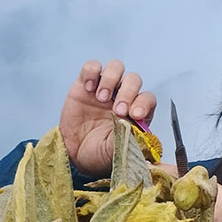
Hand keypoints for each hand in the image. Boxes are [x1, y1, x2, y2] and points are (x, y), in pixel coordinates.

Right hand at [59, 60, 156, 175]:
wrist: (74, 154)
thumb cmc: (99, 154)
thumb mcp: (115, 151)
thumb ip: (126, 139)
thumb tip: (135, 130)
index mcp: (135, 114)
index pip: (147, 99)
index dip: (143, 103)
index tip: (135, 114)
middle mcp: (123, 97)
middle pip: (134, 80)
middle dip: (128, 93)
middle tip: (117, 110)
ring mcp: (105, 88)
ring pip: (116, 67)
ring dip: (111, 80)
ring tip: (101, 98)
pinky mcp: (86, 83)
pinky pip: (92, 66)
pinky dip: (92, 72)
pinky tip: (89, 88)